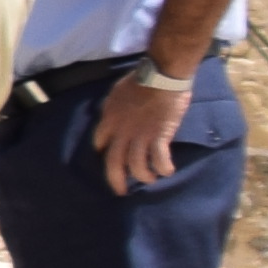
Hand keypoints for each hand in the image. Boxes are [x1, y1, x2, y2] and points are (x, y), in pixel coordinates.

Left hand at [93, 62, 192, 194]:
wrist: (160, 76)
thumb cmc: (140, 80)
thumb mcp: (116, 92)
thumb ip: (112, 107)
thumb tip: (111, 114)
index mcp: (109, 119)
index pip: (99, 142)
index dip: (103, 152)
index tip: (108, 158)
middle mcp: (121, 131)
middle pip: (113, 162)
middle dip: (116, 180)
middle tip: (121, 191)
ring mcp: (140, 135)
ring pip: (136, 165)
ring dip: (143, 176)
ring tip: (150, 178)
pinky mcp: (159, 136)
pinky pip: (159, 159)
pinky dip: (163, 168)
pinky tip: (168, 171)